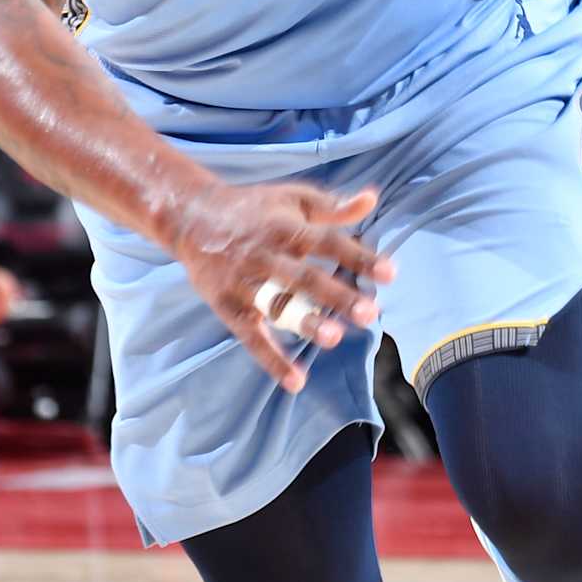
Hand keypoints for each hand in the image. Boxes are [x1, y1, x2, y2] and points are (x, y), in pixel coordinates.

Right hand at [166, 180, 394, 392]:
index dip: (359, 257)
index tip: (391, 273)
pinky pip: (251, 336)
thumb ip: (333, 206)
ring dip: (304, 322)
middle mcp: (266, 254)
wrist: (190, 217)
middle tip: (369, 313)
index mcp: (286, 227)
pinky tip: (296, 382)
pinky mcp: (229, 306)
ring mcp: (245, 282)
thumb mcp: (292, 199)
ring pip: (277, 305)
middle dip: (337, 295)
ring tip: (333, 338)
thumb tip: (371, 200)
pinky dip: (271, 360)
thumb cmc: (252, 209)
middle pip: (304, 276)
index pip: (328, 242)